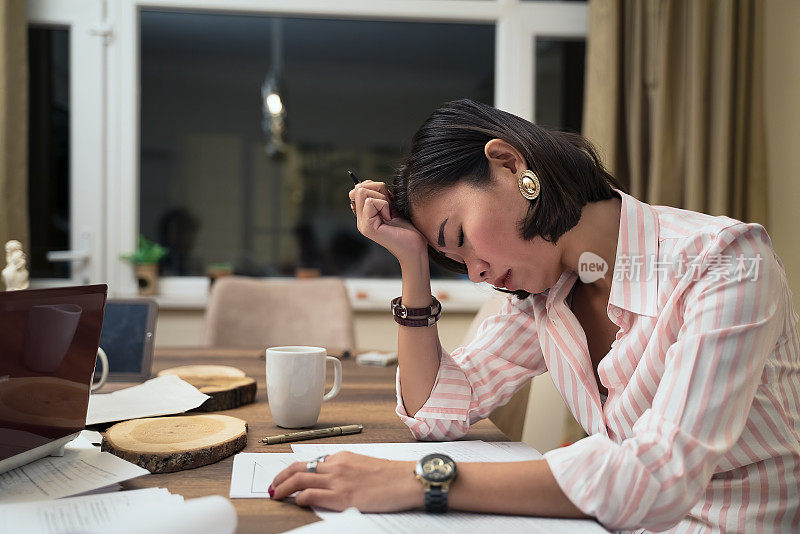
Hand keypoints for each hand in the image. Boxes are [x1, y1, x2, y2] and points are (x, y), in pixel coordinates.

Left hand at [269, 451, 421, 511]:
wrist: (409, 480)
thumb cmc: (392, 476)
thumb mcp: (364, 466)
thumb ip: (345, 470)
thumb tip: (330, 480)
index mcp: (342, 457)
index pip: (309, 462)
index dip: (292, 470)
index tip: (283, 477)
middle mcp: (337, 466)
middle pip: (298, 468)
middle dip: (280, 478)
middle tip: (271, 487)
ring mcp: (338, 481)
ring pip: (299, 480)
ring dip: (282, 488)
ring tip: (274, 495)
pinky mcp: (343, 497)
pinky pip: (312, 495)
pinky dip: (300, 498)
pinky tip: (297, 502)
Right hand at [349, 181, 426, 262]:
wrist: (415, 248)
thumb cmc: (409, 229)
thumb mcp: (393, 206)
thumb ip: (381, 195)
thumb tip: (367, 183)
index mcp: (365, 214)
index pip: (358, 188)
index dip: (374, 186)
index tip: (388, 199)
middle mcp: (361, 219)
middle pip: (359, 188)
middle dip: (378, 190)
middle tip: (390, 206)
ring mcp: (362, 224)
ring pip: (362, 192)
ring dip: (382, 198)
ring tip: (390, 212)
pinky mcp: (367, 227)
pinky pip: (370, 202)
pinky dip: (384, 205)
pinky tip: (390, 217)